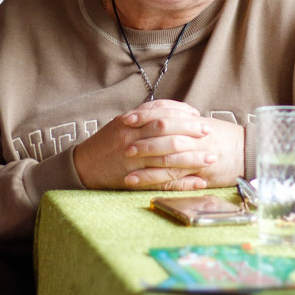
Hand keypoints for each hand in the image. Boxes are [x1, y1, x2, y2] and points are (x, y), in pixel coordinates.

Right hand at [73, 101, 243, 190]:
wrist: (83, 166)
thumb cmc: (105, 144)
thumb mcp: (121, 124)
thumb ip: (144, 117)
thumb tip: (172, 112)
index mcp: (129, 122)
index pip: (160, 112)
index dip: (181, 112)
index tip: (197, 115)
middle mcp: (131, 138)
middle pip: (166, 131)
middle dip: (190, 131)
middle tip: (208, 132)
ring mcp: (133, 160)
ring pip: (167, 157)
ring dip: (192, 158)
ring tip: (211, 158)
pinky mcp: (135, 179)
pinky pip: (162, 181)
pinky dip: (182, 182)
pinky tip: (198, 182)